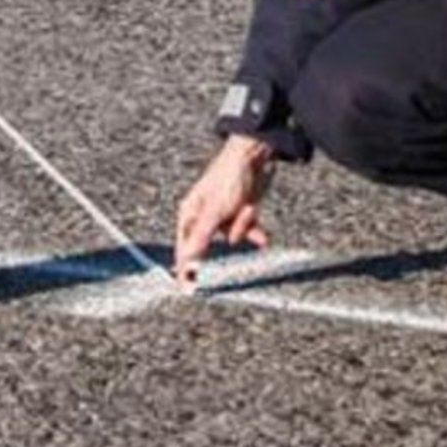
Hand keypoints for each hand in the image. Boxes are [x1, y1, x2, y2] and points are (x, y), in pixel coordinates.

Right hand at [172, 134, 276, 284]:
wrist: (254, 157)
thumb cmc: (227, 177)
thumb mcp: (213, 213)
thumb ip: (200, 241)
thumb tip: (187, 265)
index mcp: (190, 215)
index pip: (185, 249)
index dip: (188, 268)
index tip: (190, 288)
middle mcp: (204, 216)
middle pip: (213, 246)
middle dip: (227, 237)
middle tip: (235, 225)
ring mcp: (223, 215)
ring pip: (233, 238)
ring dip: (243, 227)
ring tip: (247, 210)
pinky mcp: (241, 213)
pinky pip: (246, 231)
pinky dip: (254, 228)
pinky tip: (260, 229)